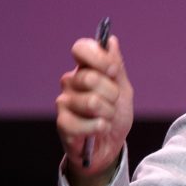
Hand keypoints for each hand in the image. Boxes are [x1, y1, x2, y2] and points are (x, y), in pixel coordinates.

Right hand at [56, 35, 133, 185]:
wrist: (110, 145)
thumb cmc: (115, 115)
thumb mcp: (123, 89)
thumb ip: (117, 67)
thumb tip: (111, 41)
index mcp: (85, 69)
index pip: (81, 48)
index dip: (98, 57)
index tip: (112, 71)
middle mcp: (70, 82)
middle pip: (90, 77)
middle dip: (112, 93)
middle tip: (113, 103)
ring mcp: (64, 102)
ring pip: (91, 101)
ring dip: (108, 113)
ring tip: (106, 118)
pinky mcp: (62, 124)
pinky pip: (87, 123)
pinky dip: (101, 128)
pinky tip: (99, 130)